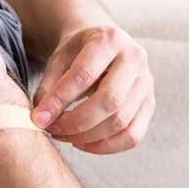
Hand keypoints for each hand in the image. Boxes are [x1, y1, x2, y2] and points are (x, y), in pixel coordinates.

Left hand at [31, 25, 154, 153]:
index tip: (38, 118)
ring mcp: (147, 83)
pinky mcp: (149, 104)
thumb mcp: (58, 60)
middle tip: (50, 129)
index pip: (84, 75)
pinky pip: (132, 135)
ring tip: (62, 135)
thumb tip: (41, 119)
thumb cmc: (76, 53)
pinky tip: (81, 143)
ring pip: (121, 121)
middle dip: (75, 122)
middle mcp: (135, 59)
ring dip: (87, 137)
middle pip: (109, 101)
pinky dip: (105, 146)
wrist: (102, 45)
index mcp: (109, 40)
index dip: (59, 100)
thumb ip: (48, 87)